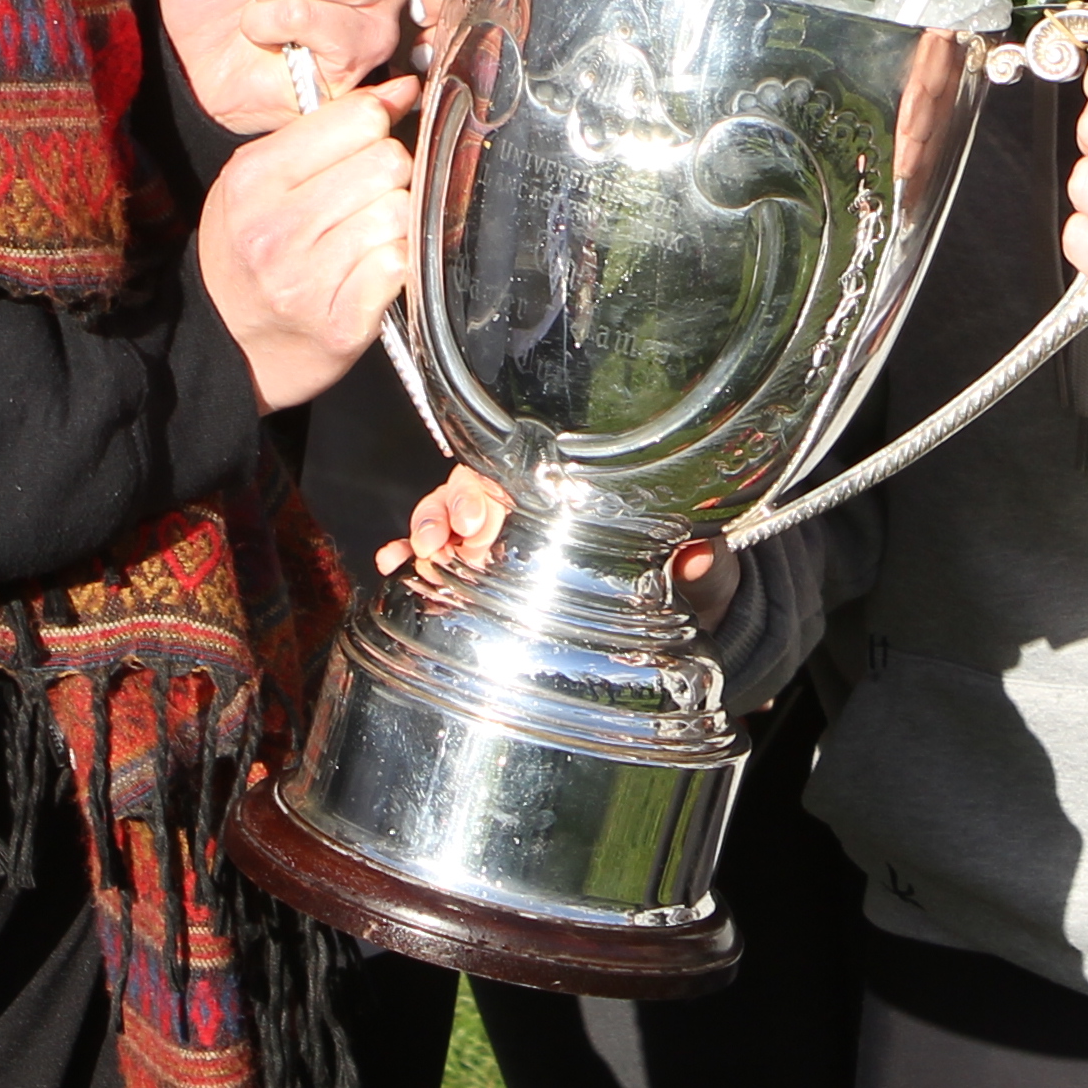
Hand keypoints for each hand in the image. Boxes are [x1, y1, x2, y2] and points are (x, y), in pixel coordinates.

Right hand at [196, 78, 418, 408]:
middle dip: (391, 175)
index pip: (359, 119)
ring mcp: (308, 279)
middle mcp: (276, 228)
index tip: (370, 143)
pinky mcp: (342, 323)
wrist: (229, 344)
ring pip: (402, 212)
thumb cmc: (251, 250)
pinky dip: (397, 264)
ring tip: (367, 235)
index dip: (377, 125)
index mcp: (253, 178)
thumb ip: (329, 128)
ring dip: (396, 222)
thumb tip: (404, 89)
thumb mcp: (262, 178)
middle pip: (388, 162)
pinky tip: (371, 270)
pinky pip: (402, 264)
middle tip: (368, 196)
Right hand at [380, 465, 732, 608]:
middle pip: (470, 489)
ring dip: (424, 528)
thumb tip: (697, 556)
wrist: (672, 616)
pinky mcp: (482, 579)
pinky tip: (391, 570)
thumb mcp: (693, 569)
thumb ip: (696, 562)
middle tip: (456, 536)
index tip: (483, 515)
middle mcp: (526, 509)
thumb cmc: (675, 573)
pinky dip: (407, 560)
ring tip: (414, 553)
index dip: (491, 484)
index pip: (517, 471)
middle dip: (450, 507)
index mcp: (569, 494)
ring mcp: (499, 542)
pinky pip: (437, 561)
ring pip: (446, 519)